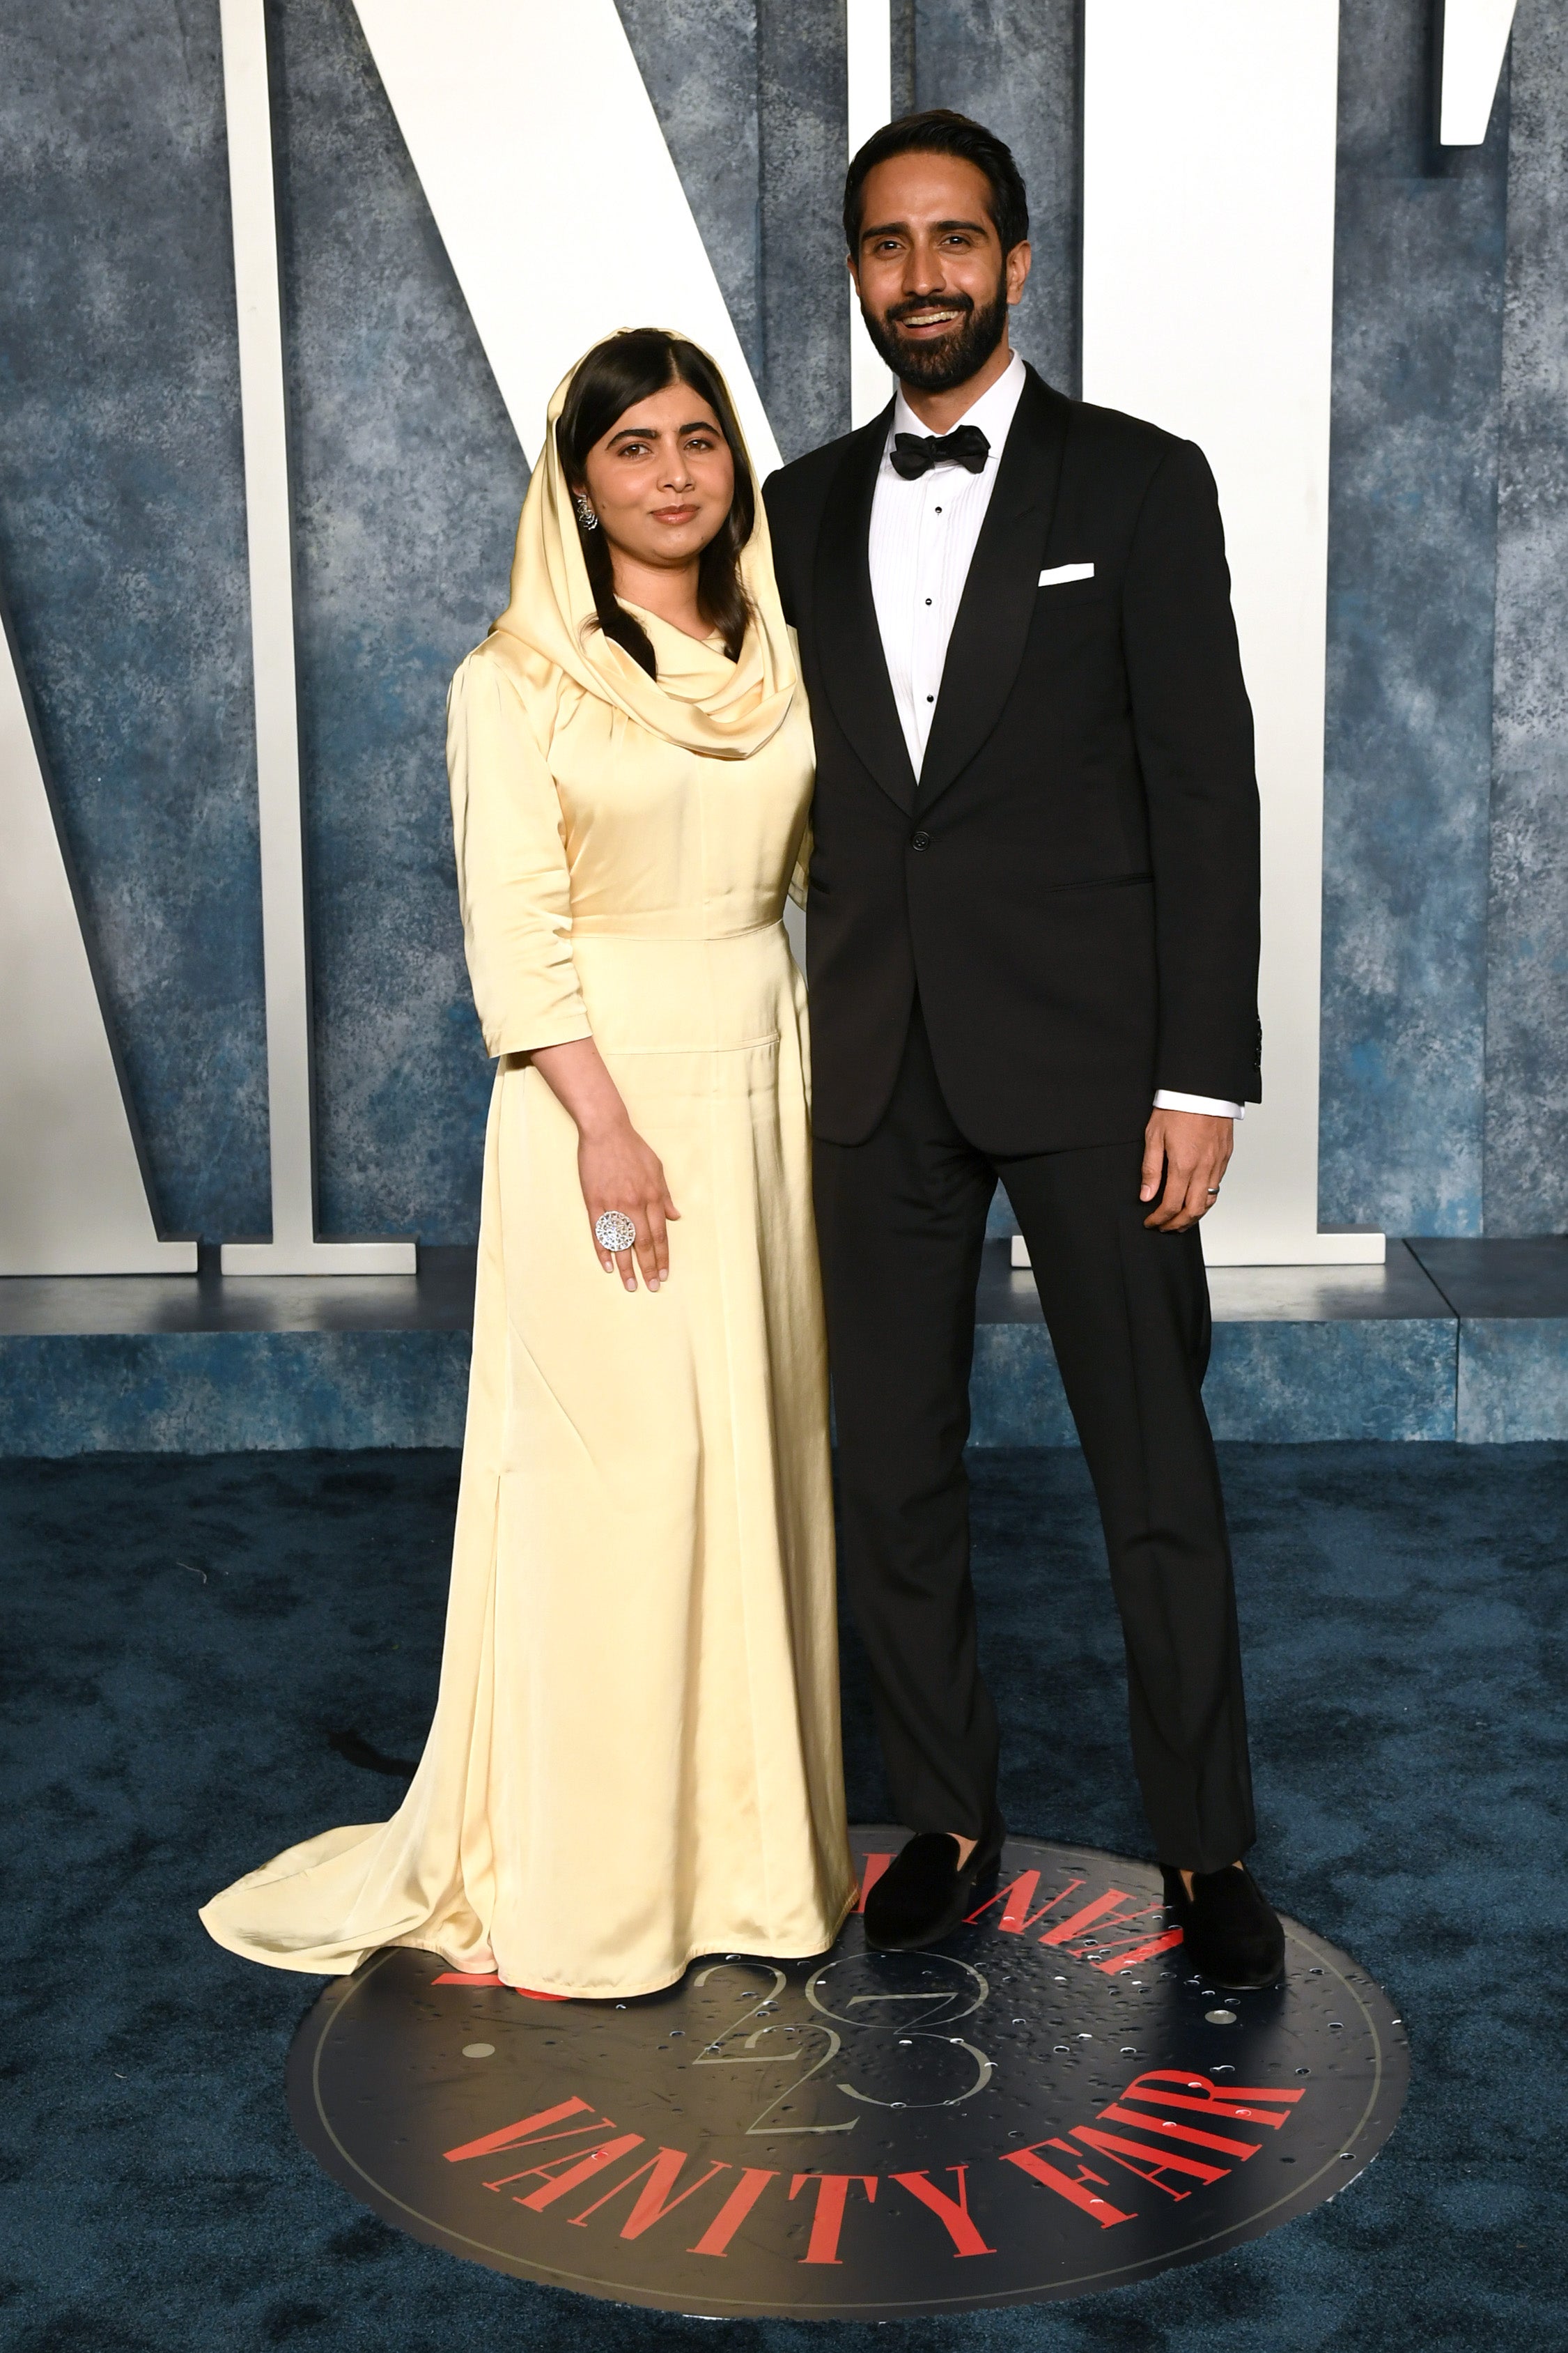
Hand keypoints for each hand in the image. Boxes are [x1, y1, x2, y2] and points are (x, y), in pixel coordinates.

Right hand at [579, 1115, 679, 1291]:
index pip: (660, 1235)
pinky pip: (600, 1233)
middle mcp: (635, 1204)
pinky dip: (604, 1251)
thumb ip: (666, 1196)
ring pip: (622, 1243)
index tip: (664, 1274)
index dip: (662, 1257)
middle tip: (651, 1287)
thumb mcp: (657, 1169)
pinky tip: (608, 1266)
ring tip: (630, 1285)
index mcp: (653, 1196)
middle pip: (643, 1244)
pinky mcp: (594, 1203)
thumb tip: (675, 1217)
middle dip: (648, 1268)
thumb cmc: (633, 1148)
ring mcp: (613, 1205)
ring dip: (627, 1267)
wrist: (606, 1131)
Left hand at [1140, 1108, 1232, 1231]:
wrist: (1202, 1088)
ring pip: (1209, 1201)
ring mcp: (1217, 1163)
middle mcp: (1204, 1168)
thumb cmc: (1177, 1107)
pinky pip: (1218, 1186)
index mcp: (1183, 1165)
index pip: (1172, 1205)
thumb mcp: (1154, 1137)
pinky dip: (1206, 1199)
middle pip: (1193, 1211)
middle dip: (1178, 1225)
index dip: (1160, 1219)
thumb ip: (1150, 1169)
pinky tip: (1196, 1199)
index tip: (1151, 1222)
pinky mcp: (1225, 1157)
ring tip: (1180, 1220)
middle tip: (1165, 1227)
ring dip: (1194, 1216)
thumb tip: (1146, 1196)